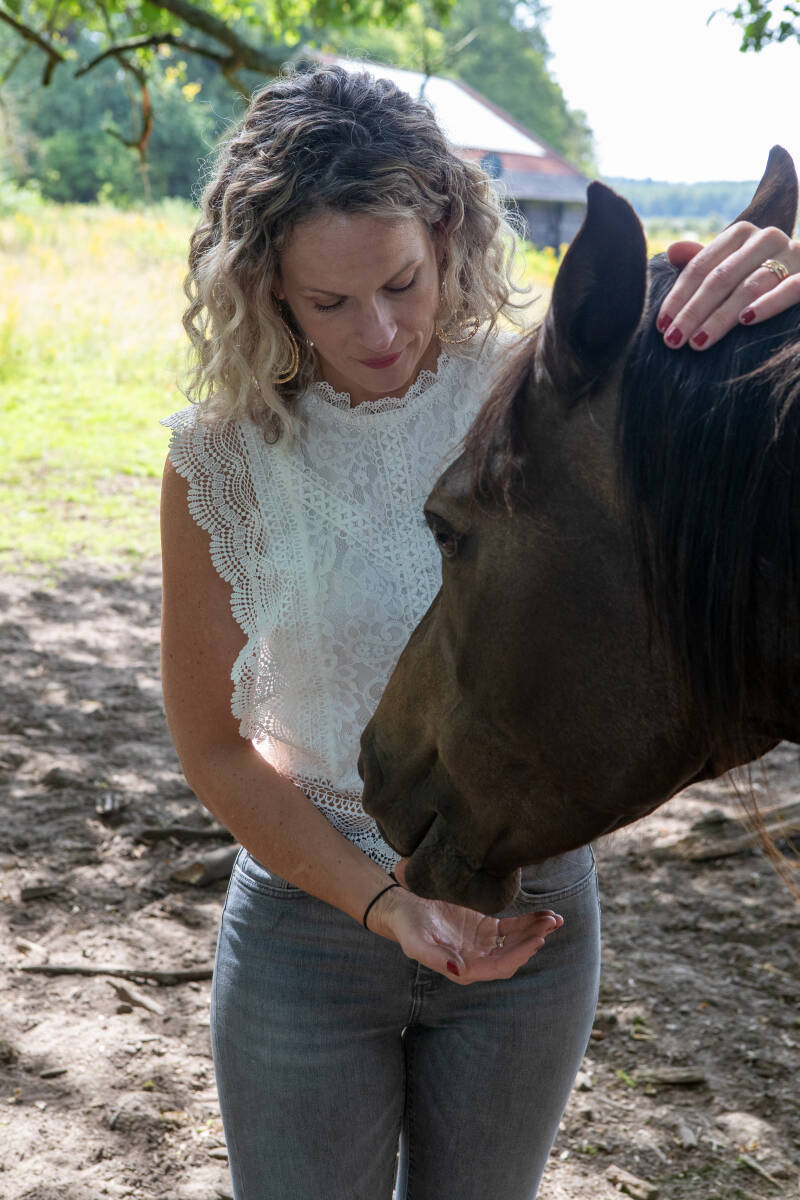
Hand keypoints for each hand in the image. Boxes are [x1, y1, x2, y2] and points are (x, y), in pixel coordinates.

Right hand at [368, 863, 562, 984]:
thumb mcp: (417, 943)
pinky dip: (529, 922)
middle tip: (549, 926)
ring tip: (554, 919)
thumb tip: (462, 971)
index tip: (536, 941)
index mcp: (464, 969)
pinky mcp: (486, 928)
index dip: (519, 955)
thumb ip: (437, 958)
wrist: (404, 909)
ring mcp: (483, 944)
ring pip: (516, 941)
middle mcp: (478, 960)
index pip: (499, 966)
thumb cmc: (408, 927)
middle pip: (512, 955)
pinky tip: (545, 915)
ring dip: (535, 932)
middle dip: (532, 942)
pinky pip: (512, 928)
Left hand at [657, 221, 799, 350]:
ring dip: (721, 316)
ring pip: (749, 286)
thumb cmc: (765, 281)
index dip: (678, 297)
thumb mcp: (732, 268)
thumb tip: (672, 251)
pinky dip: (768, 304)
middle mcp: (766, 238)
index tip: (661, 326)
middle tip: (674, 341)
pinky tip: (746, 321)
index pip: (701, 266)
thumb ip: (704, 262)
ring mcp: (792, 254)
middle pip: (720, 277)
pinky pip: (790, 288)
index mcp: (741, 235)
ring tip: (698, 341)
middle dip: (693, 311)